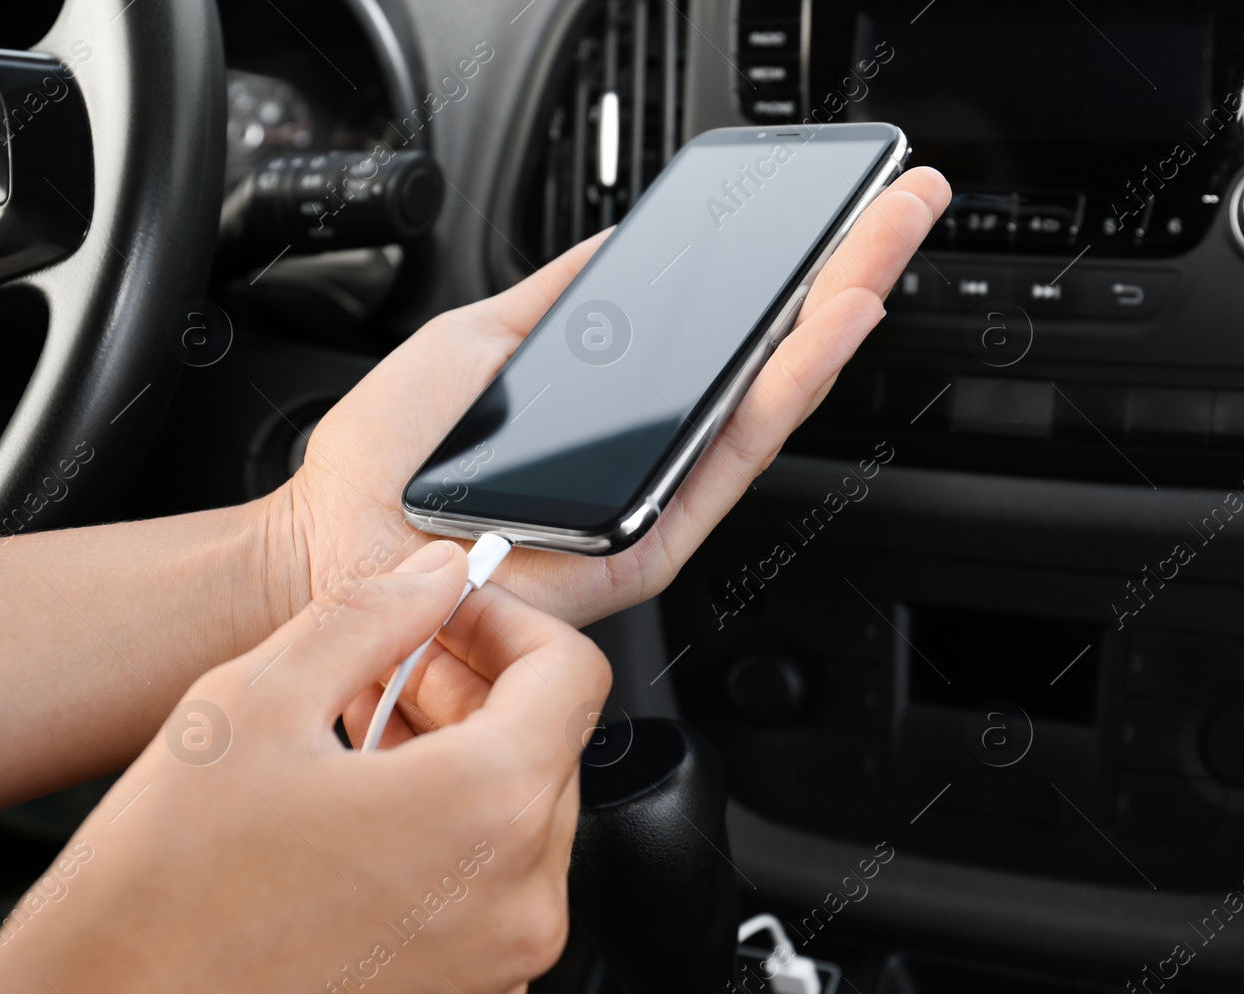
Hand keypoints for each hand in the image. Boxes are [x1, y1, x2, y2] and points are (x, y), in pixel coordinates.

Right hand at [0, 539, 609, 993]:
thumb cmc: (158, 906)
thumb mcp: (251, 706)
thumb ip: (367, 617)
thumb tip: (434, 576)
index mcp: (487, 811)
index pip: (572, 674)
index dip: (509, 623)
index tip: (453, 614)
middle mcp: (519, 901)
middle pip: (546, 749)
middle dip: (472, 691)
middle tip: (389, 670)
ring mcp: (498, 968)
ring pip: (519, 824)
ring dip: (459, 764)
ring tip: (360, 740)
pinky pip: (491, 900)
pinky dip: (449, 845)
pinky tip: (364, 823)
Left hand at [262, 167, 951, 632]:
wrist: (343, 543)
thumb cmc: (396, 458)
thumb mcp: (485, 339)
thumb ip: (565, 298)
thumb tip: (623, 245)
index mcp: (625, 408)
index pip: (728, 333)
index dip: (787, 270)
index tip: (831, 206)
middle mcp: (657, 455)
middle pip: (771, 356)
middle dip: (843, 270)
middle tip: (900, 200)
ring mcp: (663, 497)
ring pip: (774, 396)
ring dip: (842, 310)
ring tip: (890, 234)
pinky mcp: (657, 539)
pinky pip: (736, 452)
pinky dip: (795, 381)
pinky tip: (837, 317)